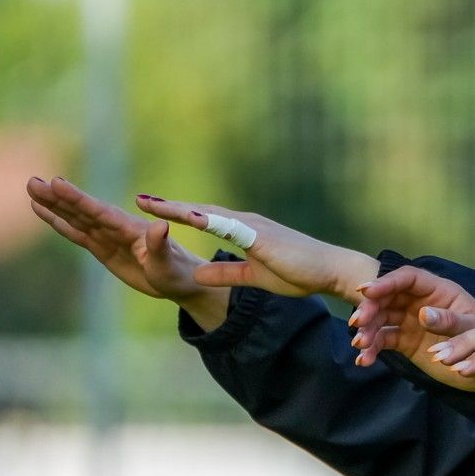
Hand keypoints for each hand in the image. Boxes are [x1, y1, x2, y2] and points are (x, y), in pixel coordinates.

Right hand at [28, 176, 218, 305]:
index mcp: (131, 229)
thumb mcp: (169, 263)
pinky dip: (59, 221)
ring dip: (53, 204)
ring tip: (32, 187)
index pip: (100, 212)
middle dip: (58, 197)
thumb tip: (160, 225)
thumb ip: (160, 246)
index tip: (57, 183)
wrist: (182, 280)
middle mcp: (117, 228)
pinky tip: (42, 210)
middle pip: (83, 210)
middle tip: (32, 181)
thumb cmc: (179, 273)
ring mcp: (108, 236)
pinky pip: (76, 232)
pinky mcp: (102, 247)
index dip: (78, 198)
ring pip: (76, 217)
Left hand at [134, 194, 379, 300]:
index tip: (152, 209)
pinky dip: (208, 220)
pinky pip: (229, 227)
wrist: (334, 270)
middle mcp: (246, 223)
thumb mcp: (255, 277)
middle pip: (201, 211)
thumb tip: (198, 274)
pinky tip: (188, 216)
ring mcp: (254, 227)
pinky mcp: (262, 236)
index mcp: (245, 231)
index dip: (178, 213)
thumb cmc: (301, 273)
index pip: (204, 220)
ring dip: (181, 208)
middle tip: (140, 199)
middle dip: (170, 205)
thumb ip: (227, 273)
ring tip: (152, 203)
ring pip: (210, 214)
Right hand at [349, 266, 474, 385]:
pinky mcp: (405, 340)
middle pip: (389, 297)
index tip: (367, 292)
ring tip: (360, 346)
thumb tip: (424, 313)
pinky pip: (384, 339)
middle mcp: (422, 301)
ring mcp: (411, 320)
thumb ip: (451, 322)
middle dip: (371, 308)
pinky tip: (364, 360)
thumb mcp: (473, 330)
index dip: (387, 282)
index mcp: (440, 291)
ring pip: (382, 318)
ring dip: (368, 330)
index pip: (409, 278)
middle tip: (358, 323)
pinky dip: (372, 348)